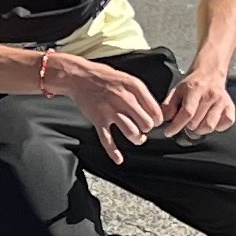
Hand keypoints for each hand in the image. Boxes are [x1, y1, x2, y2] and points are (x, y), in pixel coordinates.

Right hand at [43, 53, 164, 162]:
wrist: (79, 76)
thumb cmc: (104, 77)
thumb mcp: (127, 78)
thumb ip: (141, 93)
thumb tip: (153, 110)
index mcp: (134, 87)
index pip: (155, 110)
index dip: (157, 119)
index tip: (154, 121)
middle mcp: (123, 98)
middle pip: (146, 124)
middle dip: (147, 129)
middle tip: (143, 128)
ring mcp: (110, 110)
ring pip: (131, 132)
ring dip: (137, 138)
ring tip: (137, 137)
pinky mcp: (98, 119)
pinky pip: (107, 140)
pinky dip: (113, 152)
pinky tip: (118, 159)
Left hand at [158, 67, 235, 139]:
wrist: (210, 73)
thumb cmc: (193, 84)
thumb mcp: (176, 90)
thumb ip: (169, 105)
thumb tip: (164, 120)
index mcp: (195, 89)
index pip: (187, 113)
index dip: (176, 126)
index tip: (169, 132)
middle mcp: (210, 95)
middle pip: (196, 122)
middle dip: (186, 127)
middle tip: (185, 123)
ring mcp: (222, 101)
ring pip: (209, 126)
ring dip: (200, 129)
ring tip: (196, 123)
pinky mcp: (230, 107)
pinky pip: (225, 124)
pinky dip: (217, 127)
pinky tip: (209, 120)